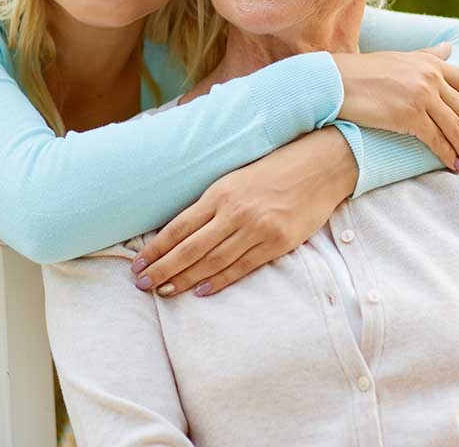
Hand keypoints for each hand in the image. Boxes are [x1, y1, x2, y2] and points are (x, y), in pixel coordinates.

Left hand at [131, 128, 356, 297]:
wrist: (319, 166)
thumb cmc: (274, 169)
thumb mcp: (235, 178)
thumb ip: (211, 203)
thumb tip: (180, 231)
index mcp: (220, 193)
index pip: (178, 228)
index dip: (156, 249)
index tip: (138, 264)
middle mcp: (235, 212)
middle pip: (190, 249)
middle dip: (163, 269)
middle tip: (142, 285)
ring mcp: (257, 229)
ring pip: (212, 262)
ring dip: (185, 280)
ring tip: (164, 292)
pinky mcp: (277, 243)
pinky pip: (242, 267)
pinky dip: (219, 281)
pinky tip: (201, 290)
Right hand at [331, 43, 458, 173]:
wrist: (334, 82)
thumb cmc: (364, 72)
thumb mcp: (401, 58)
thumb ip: (428, 55)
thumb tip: (450, 48)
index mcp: (432, 64)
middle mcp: (431, 77)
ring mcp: (420, 95)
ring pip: (457, 129)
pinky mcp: (407, 114)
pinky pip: (436, 139)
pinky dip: (448, 155)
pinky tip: (454, 167)